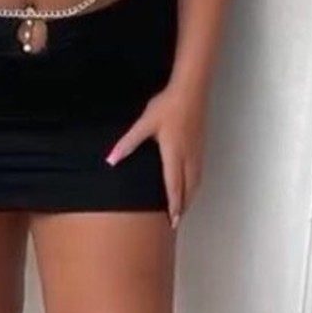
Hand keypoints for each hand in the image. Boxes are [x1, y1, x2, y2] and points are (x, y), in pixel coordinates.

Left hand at [105, 85, 205, 228]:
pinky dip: (194, 185)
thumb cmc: (168, 106)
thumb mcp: (144, 124)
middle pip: (188, 189)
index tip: (173, 222)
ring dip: (190, 197)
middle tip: (176, 221)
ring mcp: (197, 152)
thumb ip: (128, 143)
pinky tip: (190, 184)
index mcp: (174, 155)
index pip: (174, 187)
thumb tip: (111, 159)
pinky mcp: (200, 145)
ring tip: (183, 208)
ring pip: (196, 182)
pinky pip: (199, 172)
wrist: (191, 90)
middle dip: (183, 206)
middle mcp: (189, 157)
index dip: (174, 206)